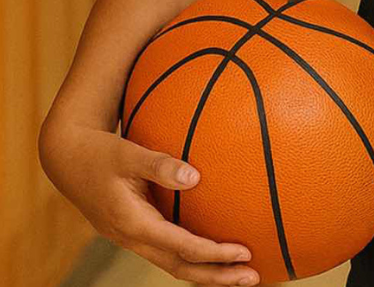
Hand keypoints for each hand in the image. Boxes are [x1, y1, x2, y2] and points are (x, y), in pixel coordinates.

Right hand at [39, 121, 260, 283]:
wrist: (66, 160)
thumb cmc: (100, 152)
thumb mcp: (128, 153)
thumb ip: (160, 165)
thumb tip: (195, 177)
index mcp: (131, 223)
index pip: (180, 247)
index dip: (213, 254)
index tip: (244, 253)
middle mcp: (132, 237)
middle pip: (179, 268)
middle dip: (216, 276)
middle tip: (253, 278)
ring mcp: (131, 238)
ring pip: (173, 264)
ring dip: (206, 272)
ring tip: (240, 273)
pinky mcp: (134, 231)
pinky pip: (167, 251)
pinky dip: (192, 257)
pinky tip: (213, 250)